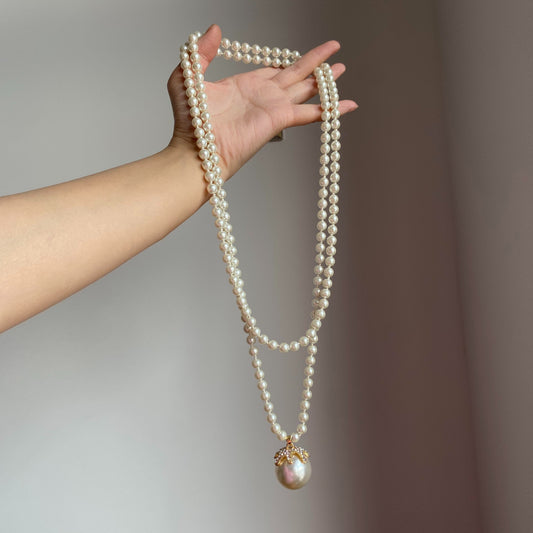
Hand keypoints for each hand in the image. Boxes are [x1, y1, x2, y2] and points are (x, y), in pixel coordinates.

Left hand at [167, 24, 357, 179]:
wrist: (196, 151)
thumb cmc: (188, 121)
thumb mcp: (187, 77)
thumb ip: (201, 52)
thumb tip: (214, 29)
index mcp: (244, 85)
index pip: (272, 70)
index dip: (287, 62)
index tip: (301, 56)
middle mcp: (263, 96)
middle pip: (296, 75)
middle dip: (315, 63)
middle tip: (334, 53)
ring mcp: (273, 108)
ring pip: (306, 89)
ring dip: (325, 81)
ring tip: (342, 70)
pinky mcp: (279, 119)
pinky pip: (310, 112)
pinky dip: (330, 109)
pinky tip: (347, 105)